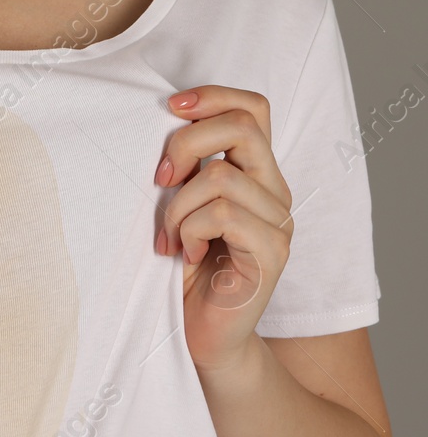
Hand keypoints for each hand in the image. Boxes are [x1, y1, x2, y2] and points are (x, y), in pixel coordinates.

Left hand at [153, 85, 293, 372]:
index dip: (213, 97)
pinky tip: (184, 256)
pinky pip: (224, 215)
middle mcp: (274, 192)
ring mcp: (279, 222)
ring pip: (222, 177)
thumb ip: (182, 176)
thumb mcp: (175, 215)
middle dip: (185, 144)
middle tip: (158, 179)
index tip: (169, 107)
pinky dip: (190, 231)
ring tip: (168, 240)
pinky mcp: (273, 252)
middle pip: (241, 127)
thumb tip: (158, 131)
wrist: (203, 340)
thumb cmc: (181, 279)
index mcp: (254, 176)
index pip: (253, 109)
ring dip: (177, 207)